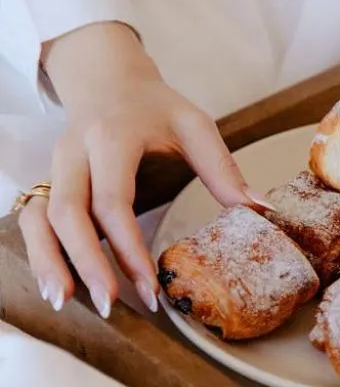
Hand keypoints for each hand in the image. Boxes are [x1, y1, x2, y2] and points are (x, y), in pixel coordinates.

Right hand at [19, 23, 257, 317]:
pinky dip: (40, 253)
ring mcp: (55, 168)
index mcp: (112, 136)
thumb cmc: (156, 108)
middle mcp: (74, 152)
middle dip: (85, 262)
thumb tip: (262, 212)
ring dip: (48, 261)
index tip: (149, 288)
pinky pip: (31, 220)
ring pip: (37, 218)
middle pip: (66, 212)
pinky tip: (57, 285)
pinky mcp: (47, 182)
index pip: (113, 199)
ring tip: (65, 302)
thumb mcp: (194, 126)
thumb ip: (223, 170)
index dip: (128, 247)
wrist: (110, 82)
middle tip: (108, 304)